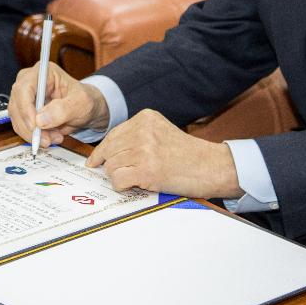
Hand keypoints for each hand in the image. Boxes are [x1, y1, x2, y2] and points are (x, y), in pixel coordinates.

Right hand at [9, 62, 109, 146]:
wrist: (84, 109)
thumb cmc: (84, 100)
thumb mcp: (81, 103)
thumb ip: (63, 110)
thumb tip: (40, 119)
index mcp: (44, 72)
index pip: (25, 87)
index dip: (25, 107)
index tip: (35, 125)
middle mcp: (30, 81)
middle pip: (17, 104)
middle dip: (30, 126)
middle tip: (47, 139)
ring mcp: (25, 96)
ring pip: (17, 118)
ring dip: (33, 134)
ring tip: (54, 138)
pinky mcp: (24, 111)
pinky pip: (21, 126)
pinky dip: (33, 136)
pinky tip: (49, 137)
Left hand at [86, 109, 244, 199]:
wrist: (210, 167)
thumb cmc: (187, 154)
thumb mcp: (161, 132)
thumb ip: (137, 135)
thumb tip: (107, 152)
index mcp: (145, 118)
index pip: (113, 135)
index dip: (102, 152)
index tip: (95, 162)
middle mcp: (142, 130)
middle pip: (109, 151)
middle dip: (111, 166)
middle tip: (119, 175)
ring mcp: (144, 150)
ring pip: (111, 166)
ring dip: (120, 177)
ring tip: (138, 178)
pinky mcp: (146, 170)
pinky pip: (118, 180)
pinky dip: (123, 186)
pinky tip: (137, 185)